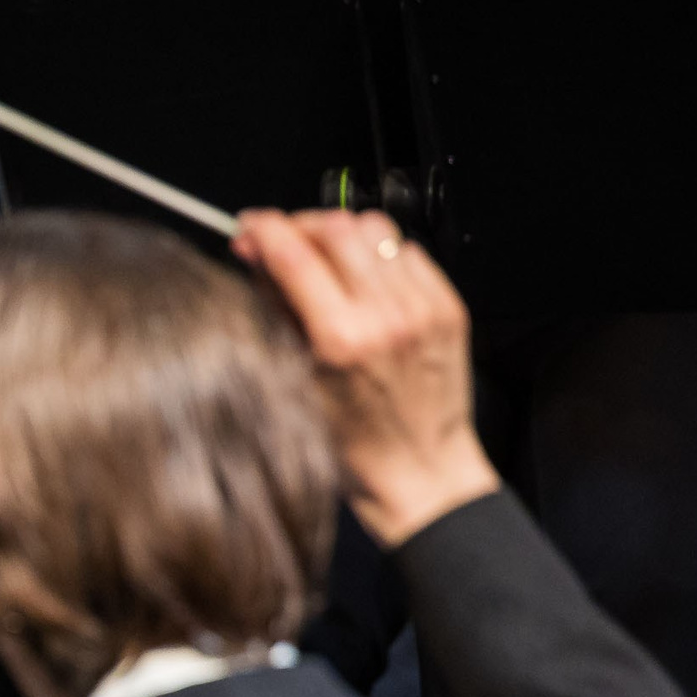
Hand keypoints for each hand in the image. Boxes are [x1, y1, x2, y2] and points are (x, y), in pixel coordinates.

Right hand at [232, 209, 500, 547]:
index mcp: (342, 342)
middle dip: (300, 223)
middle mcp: (387, 317)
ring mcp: (423, 308)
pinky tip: (364, 279)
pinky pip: (408, 252)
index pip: (295, 254)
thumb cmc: (356, 448)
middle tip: (282, 238)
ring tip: (324, 255)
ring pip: (375, 229)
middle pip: (337, 228)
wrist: (422, 473)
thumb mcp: (297, 385)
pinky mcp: (447, 307)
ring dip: (341, 233)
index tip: (250, 227)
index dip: (264, 228)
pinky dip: (378, 254)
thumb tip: (262, 260)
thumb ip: (280, 315)